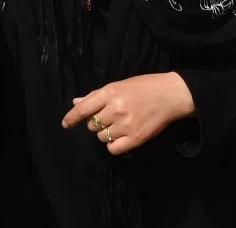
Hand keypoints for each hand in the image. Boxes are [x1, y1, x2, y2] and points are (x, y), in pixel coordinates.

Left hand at [60, 72, 195, 154]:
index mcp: (110, 92)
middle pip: (92, 125)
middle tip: (109, 116)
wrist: (170, 95)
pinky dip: (114, 145)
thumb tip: (76, 103)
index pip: (83, 109)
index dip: (71, 118)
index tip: (65, 124)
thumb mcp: (119, 86)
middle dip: (96, 122)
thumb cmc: (144, 87)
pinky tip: (122, 136)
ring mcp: (125, 125)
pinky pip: (113, 149)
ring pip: (102, 137)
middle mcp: (115, 109)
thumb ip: (96, 96)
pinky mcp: (135, 138)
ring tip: (119, 125)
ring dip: (106, 133)